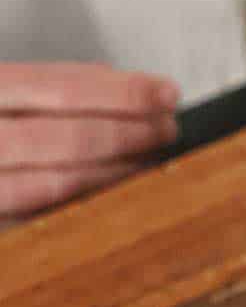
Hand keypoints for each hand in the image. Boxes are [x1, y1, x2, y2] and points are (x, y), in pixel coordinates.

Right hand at [0, 63, 179, 217]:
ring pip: (55, 184)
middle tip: (167, 130)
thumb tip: (119, 84)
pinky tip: (114, 197)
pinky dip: (84, 208)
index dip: (122, 92)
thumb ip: (48, 89)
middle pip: (64, 137)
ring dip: (115, 174)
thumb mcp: (3, 94)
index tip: (167, 94)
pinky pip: (39, 222)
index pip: (59, 86)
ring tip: (150, 162)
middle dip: (128, 134)